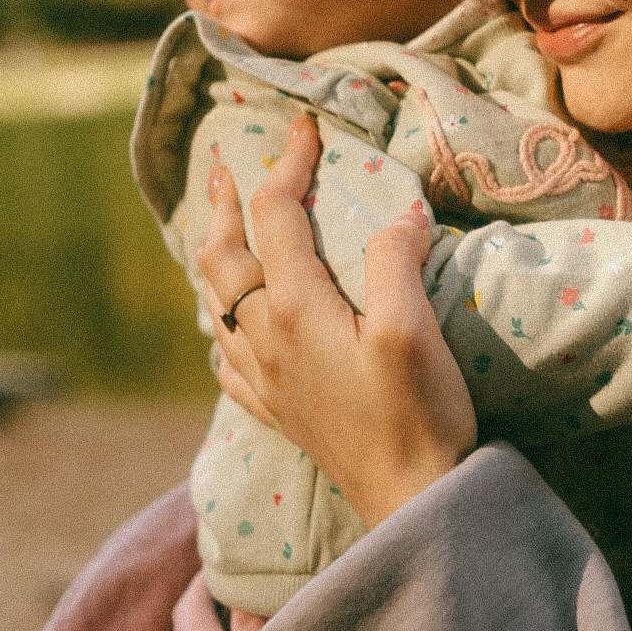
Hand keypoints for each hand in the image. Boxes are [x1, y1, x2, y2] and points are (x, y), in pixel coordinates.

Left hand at [197, 113, 476, 529]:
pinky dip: (222, 326)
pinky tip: (230, 331)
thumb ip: (395, 260)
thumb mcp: (412, 328)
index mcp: (293, 308)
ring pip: (216, 304)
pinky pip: (227, 359)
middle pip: (224, 256)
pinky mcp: (278, 412)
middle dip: (224, 205)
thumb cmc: (416, 414)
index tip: (306, 128)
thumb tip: (400, 213)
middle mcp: (264, 340)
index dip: (289, 164)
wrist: (410, 502)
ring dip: (214, 257)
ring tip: (219, 233)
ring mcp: (265, 380)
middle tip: (225, 168)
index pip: (277, 215)